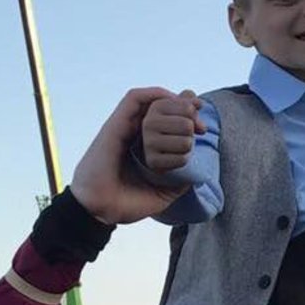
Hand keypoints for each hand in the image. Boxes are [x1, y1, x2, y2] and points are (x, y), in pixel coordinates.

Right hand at [70, 88, 194, 224]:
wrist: (100, 209)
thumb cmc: (124, 204)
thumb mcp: (160, 196)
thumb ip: (177, 184)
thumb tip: (195, 175)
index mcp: (146, 149)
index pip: (167, 123)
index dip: (188, 119)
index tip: (203, 129)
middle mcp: (136, 136)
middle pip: (164, 109)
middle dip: (187, 111)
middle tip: (200, 126)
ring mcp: (125, 128)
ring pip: (153, 102)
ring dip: (174, 103)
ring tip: (190, 114)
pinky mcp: (115, 124)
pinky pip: (134, 98)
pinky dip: (154, 94)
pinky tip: (171, 101)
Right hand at [141, 89, 205, 172]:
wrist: (160, 148)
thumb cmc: (174, 125)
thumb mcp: (182, 110)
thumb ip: (191, 102)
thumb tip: (199, 103)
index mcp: (156, 106)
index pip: (189, 108)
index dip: (194, 116)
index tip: (187, 119)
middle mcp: (148, 123)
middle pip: (188, 126)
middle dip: (191, 132)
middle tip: (183, 134)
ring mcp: (148, 142)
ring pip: (186, 144)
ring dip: (188, 145)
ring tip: (179, 143)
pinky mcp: (152, 161)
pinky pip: (182, 160)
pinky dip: (184, 158)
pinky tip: (175, 155)